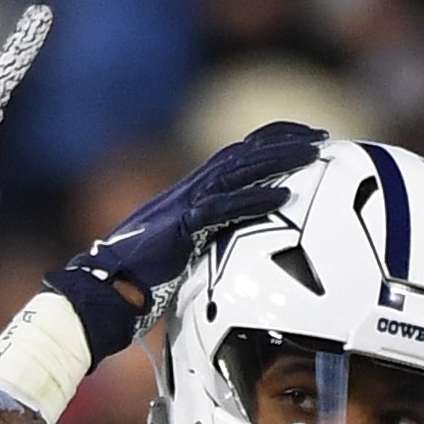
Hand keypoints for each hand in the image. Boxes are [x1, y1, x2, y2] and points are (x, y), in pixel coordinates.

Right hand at [41, 120, 326, 360]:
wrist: (102, 288)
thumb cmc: (138, 279)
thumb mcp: (182, 254)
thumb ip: (206, 244)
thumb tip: (231, 253)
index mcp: (190, 194)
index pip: (236, 156)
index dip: (269, 141)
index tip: (303, 137)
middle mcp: (189, 191)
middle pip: (243, 153)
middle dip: (283, 140)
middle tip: (322, 135)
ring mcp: (184, 206)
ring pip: (237, 171)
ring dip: (278, 160)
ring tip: (313, 153)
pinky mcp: (181, 228)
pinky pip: (223, 209)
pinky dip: (255, 201)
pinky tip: (284, 198)